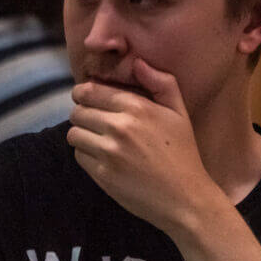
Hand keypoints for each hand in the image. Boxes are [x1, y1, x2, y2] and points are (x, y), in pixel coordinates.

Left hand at [67, 59, 217, 229]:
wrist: (186, 198)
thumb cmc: (183, 154)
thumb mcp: (180, 113)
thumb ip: (162, 83)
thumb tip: (138, 62)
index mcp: (138, 107)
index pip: (89, 91)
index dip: (85, 95)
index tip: (92, 102)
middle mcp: (120, 126)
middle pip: (78, 111)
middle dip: (84, 115)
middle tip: (99, 125)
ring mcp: (109, 152)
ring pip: (74, 133)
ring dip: (83, 136)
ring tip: (101, 142)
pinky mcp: (102, 174)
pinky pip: (79, 156)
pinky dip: (88, 156)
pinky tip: (107, 159)